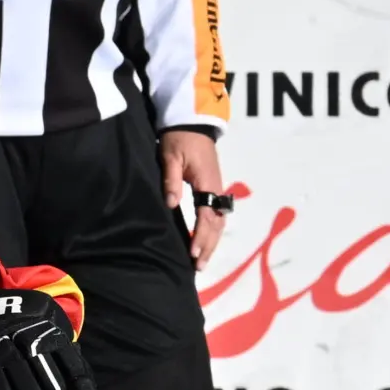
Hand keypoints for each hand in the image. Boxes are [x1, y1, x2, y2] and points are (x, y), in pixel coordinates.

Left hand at [161, 127, 226, 269]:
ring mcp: (216, 189)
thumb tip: (171, 203)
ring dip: (211, 241)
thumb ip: (171, 180)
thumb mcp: (170, 157)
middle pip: (216, 224)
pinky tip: (203, 241)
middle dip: (209, 246)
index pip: (206, 216)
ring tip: (201, 260)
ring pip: (218, 221)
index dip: (200, 236)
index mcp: (207, 183)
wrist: (193, 123)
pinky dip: (211, 231)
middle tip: (198, 266)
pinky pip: (215, 214)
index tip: (193, 252)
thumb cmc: (180, 139)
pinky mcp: (212, 188)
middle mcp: (216, 189)